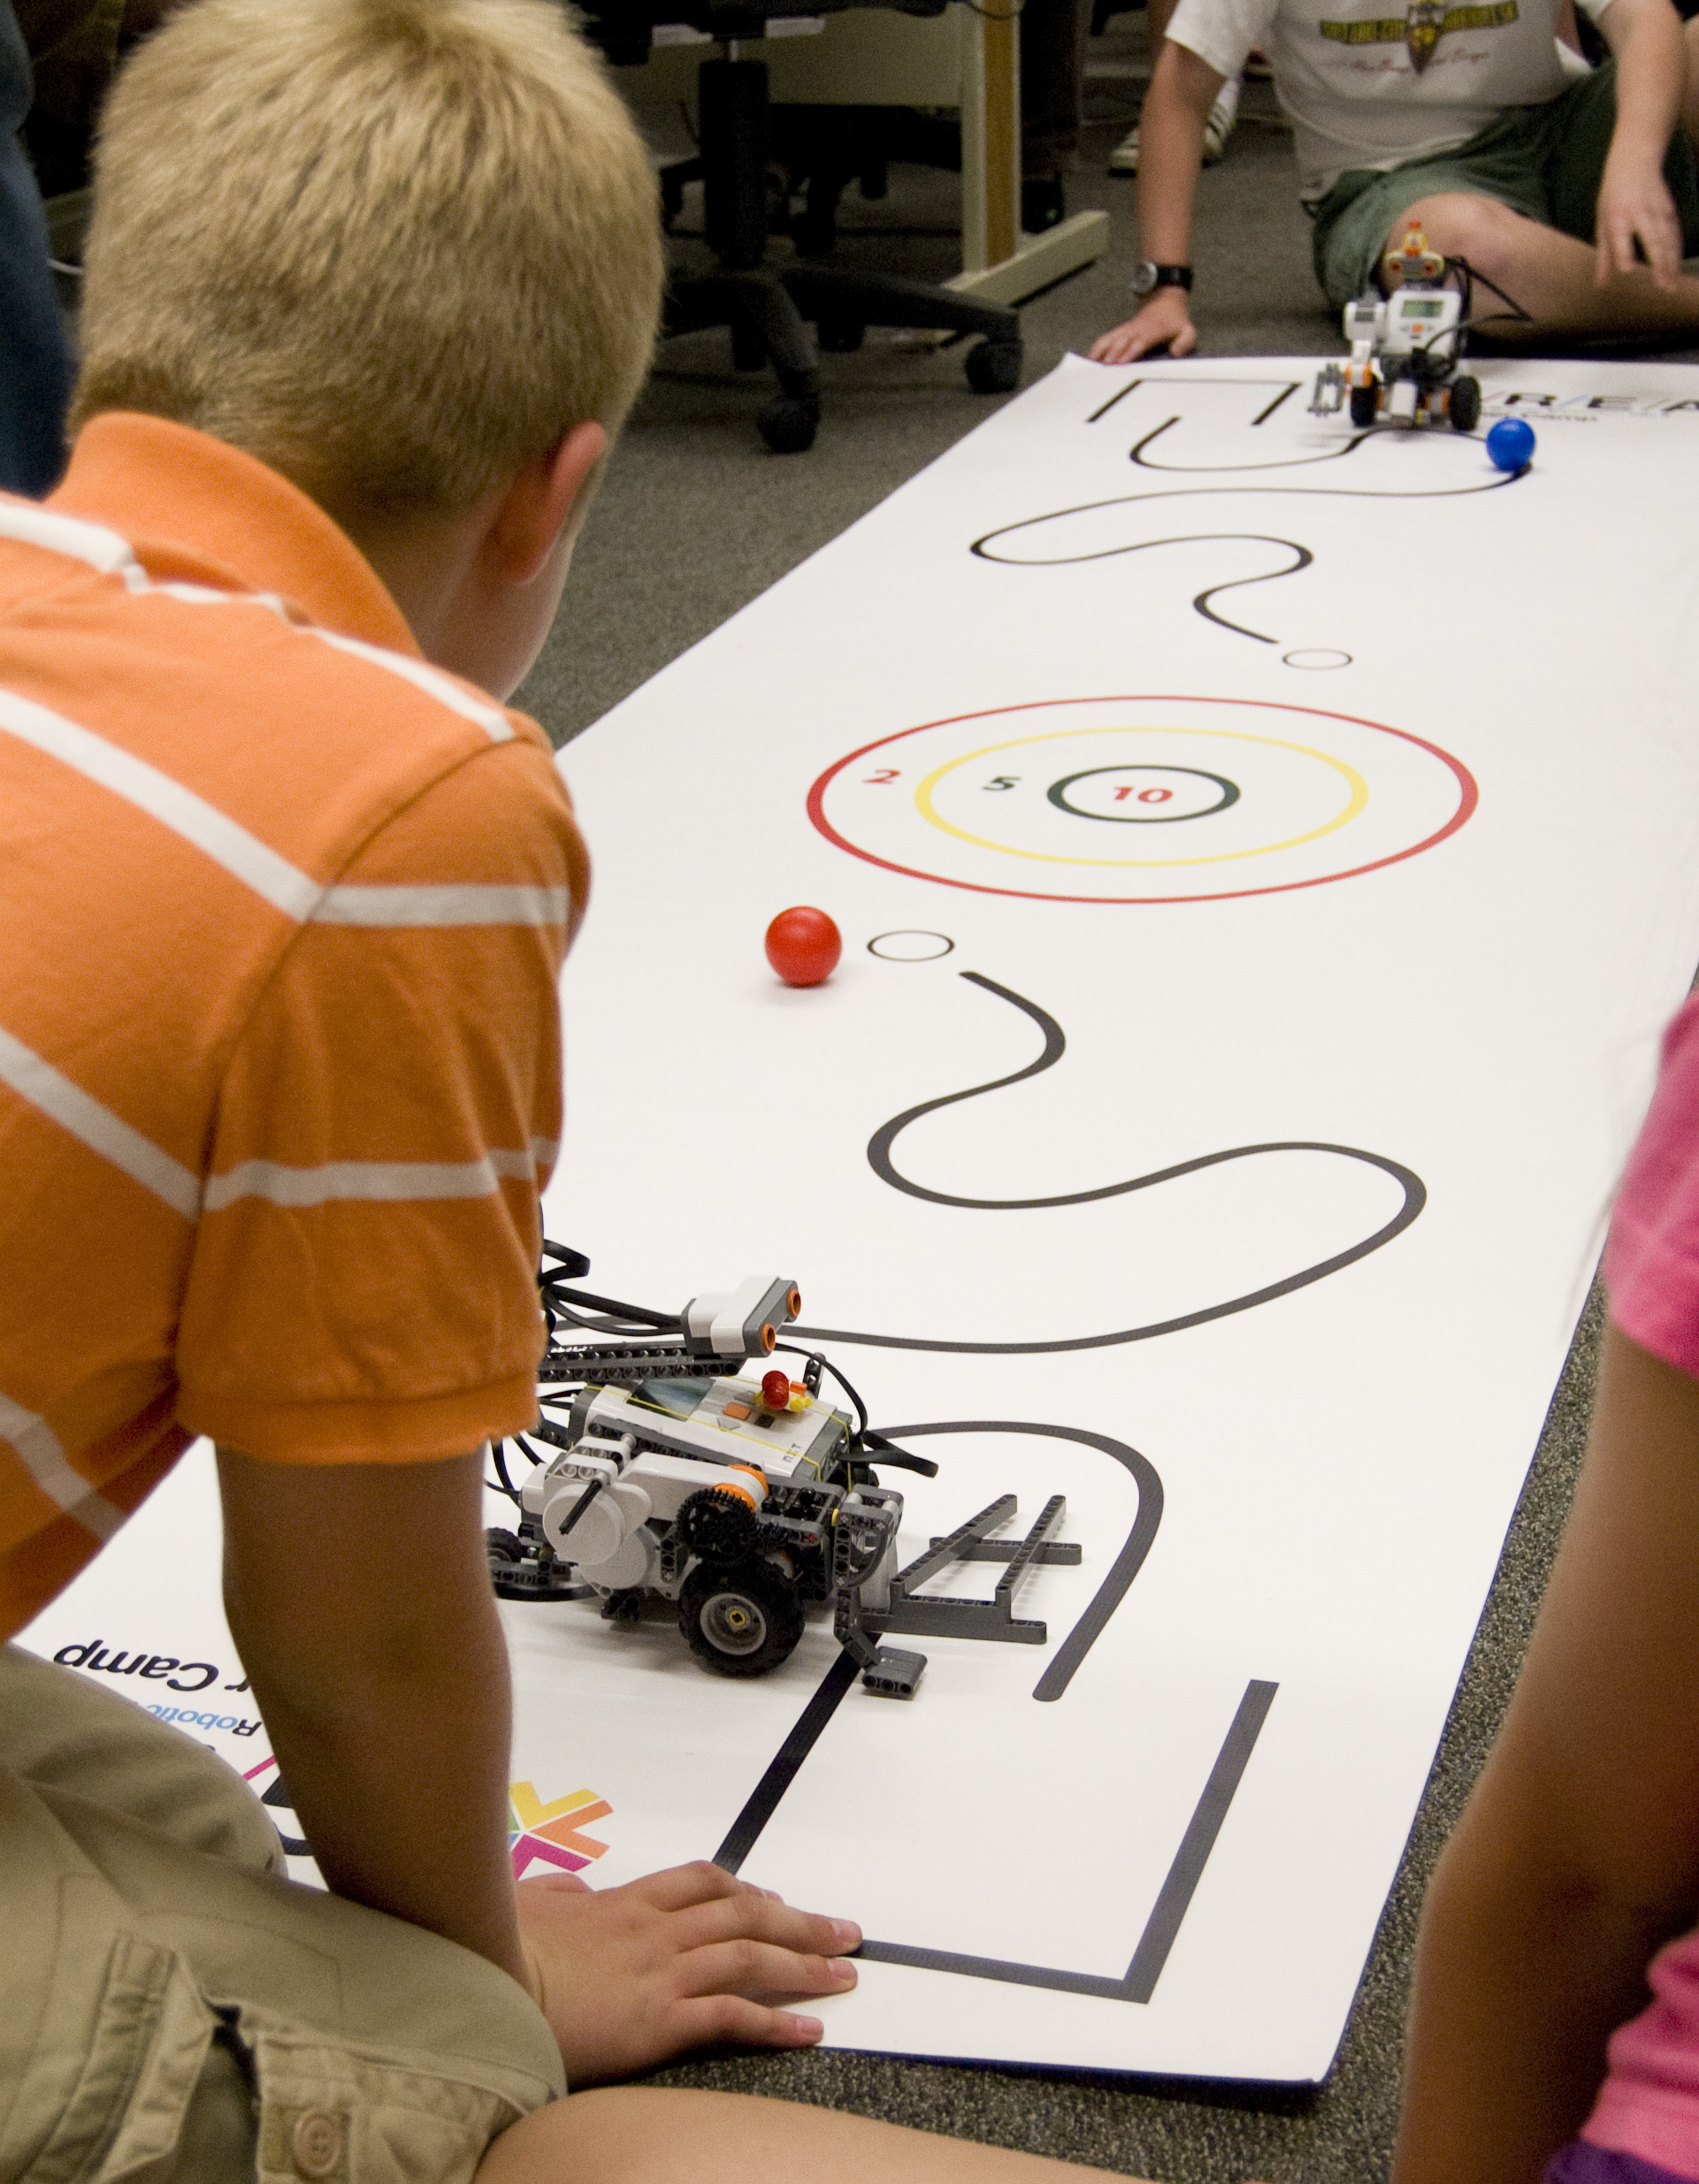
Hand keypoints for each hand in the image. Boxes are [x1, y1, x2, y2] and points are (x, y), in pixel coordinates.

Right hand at [516, 1861, 860, 2083]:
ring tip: (843, 1973)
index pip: (702, 1883)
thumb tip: (571, 1892)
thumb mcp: (529, 1905)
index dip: (746, 1889)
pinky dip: (775, 2022)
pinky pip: (732, 2016)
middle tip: (842, 1930)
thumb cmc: (504, 1950)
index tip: (775, 1901)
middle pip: (744, 1914)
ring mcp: (662, 1973)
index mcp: (626, 1904)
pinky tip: (808, 2030)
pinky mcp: (660, 2020)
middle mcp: (655, 1931)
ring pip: (750, 1957)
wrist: (491, 1987)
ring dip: (804, 1965)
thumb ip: (559, 1897)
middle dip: (800, 1923)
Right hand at [1088, 285, 1195, 362]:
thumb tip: (1175, 353)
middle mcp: (1136, 331)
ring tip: (1089, 366)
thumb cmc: (1175, 321)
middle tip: (1101, 370)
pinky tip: (1088, 360)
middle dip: (1110, 355)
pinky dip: (1096, 349)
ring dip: (1099, 352)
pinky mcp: (1119, 331)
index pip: (1139, 343)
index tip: (1120, 363)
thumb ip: (1185, 341)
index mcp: (1152, 332)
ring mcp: (1126, 330)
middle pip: (1120, 343)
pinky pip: (1105, 339)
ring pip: (1109, 340)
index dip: (1129, 353)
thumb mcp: (1187, 330)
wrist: (1163, 300)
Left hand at [1596, 150, 1682, 286]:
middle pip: (1652, 239)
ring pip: (1667, 238)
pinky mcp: (1669, 209)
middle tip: (1662, 286)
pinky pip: (1674, 233)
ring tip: (1671, 284)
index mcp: (1618, 214)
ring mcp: (1657, 209)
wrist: (1635, 160)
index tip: (1627, 269)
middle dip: (1658, 263)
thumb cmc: (1613, 195)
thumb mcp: (1602, 221)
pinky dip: (1677, 251)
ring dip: (1671, 262)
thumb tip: (1599, 285)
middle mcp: (1639, 212)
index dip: (1624, 251)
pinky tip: (1677, 267)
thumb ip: (1604, 255)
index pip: (1621, 235)